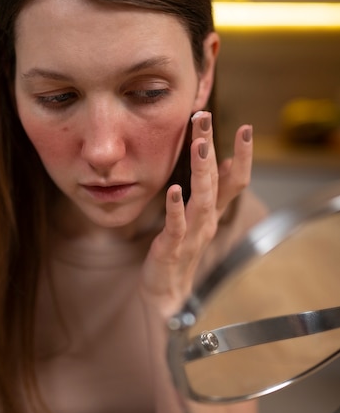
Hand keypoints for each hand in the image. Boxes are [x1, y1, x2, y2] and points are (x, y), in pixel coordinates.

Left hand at [139, 110, 252, 317]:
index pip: (235, 181)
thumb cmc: (181, 251)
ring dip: (202, 172)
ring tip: (200, 145)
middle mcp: (207, 222)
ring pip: (201, 200)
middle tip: (206, 118)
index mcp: (212, 213)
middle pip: (216, 181)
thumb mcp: (200, 217)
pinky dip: (176, 208)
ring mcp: (192, 236)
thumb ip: (213, 192)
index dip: (242, 156)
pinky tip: (174, 189)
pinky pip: (177, 226)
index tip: (245, 128)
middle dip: (211, 147)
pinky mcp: (172, 249)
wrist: (166, 294)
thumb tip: (226, 160)